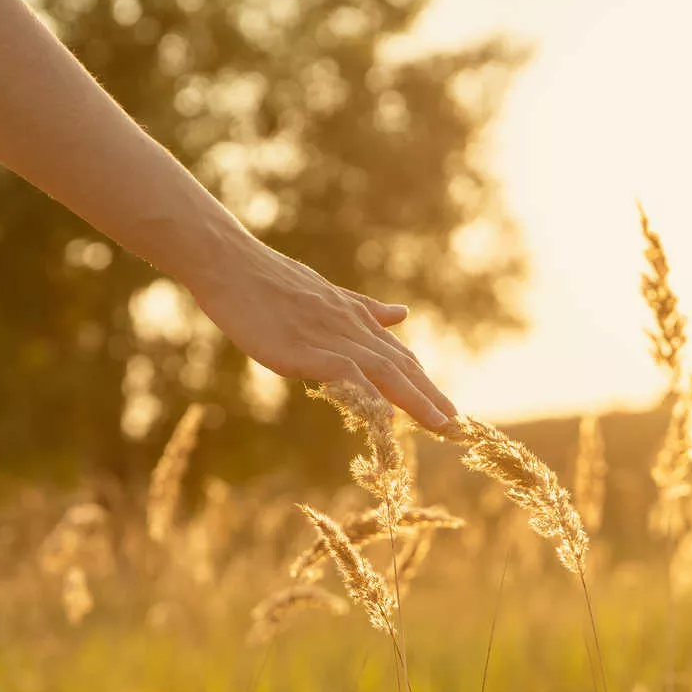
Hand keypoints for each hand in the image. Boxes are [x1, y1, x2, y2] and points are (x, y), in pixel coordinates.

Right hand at [185, 233, 456, 431]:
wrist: (232, 264)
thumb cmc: (270, 281)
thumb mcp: (326, 294)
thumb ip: (364, 309)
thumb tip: (401, 314)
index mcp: (355, 317)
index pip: (399, 356)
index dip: (424, 383)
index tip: (446, 407)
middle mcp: (352, 327)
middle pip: (402, 366)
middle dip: (431, 397)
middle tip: (459, 426)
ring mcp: (331, 337)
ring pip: (385, 371)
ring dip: (416, 399)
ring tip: (441, 425)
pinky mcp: (308, 348)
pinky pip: (348, 374)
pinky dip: (370, 395)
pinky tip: (387, 417)